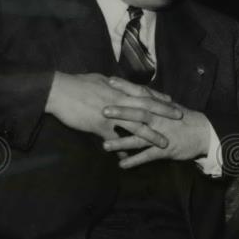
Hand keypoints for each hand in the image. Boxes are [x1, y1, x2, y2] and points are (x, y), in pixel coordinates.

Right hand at [44, 72, 182, 147]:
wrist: (58, 91)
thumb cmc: (77, 83)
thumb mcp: (99, 79)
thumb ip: (112, 84)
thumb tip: (118, 83)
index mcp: (119, 89)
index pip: (144, 93)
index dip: (159, 98)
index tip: (172, 102)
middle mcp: (119, 101)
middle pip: (147, 108)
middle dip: (165, 113)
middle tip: (180, 118)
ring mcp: (111, 114)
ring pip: (136, 126)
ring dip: (152, 136)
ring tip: (164, 143)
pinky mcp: (99, 126)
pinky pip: (114, 140)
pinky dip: (122, 149)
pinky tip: (127, 158)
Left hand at [101, 83, 212, 169]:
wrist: (204, 133)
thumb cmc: (184, 119)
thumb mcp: (169, 106)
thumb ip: (153, 99)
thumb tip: (137, 90)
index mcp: (160, 107)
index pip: (142, 93)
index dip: (126, 87)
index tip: (109, 80)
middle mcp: (160, 119)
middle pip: (139, 114)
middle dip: (121, 113)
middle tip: (103, 111)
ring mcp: (162, 135)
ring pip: (140, 138)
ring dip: (122, 142)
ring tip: (104, 146)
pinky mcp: (165, 149)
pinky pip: (148, 156)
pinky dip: (135, 160)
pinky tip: (122, 165)